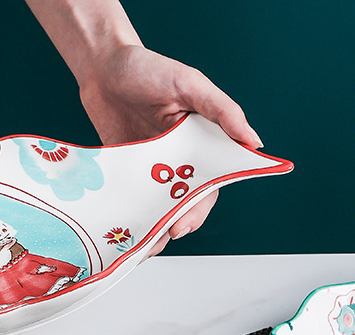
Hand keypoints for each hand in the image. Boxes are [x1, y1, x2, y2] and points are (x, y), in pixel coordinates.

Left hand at [79, 45, 262, 250]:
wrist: (101, 67)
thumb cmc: (148, 68)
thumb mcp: (190, 84)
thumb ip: (222, 111)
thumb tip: (253, 143)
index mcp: (202, 143)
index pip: (211, 183)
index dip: (201, 206)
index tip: (188, 221)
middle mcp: (179, 161)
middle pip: (185, 204)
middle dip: (179, 223)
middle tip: (169, 232)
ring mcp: (152, 171)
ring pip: (160, 210)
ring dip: (155, 231)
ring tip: (145, 246)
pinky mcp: (127, 175)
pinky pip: (133, 204)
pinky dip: (132, 223)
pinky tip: (126, 237)